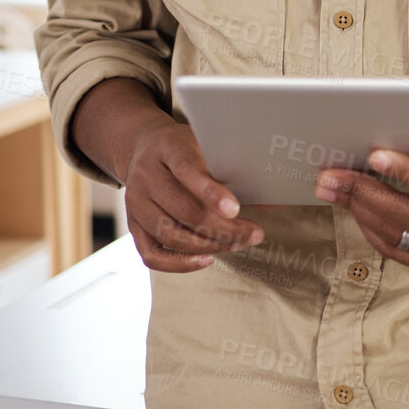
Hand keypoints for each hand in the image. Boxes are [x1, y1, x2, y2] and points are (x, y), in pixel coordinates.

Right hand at [122, 122, 264, 272]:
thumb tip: (276, 200)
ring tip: (238, 244)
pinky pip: (152, 255)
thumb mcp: (207, 145)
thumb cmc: (185, 148)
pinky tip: (208, 258)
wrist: (143, 148)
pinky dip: (180, 263)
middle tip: (254, 234)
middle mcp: (145, 176)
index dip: (212, 192)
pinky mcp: (132, 226)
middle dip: (223, 228)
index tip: (236, 209)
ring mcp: (135, 203)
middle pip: (183, 210)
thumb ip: (235, 169)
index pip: (187, 169)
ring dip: (209, 245)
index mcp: (167, 148)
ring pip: (170, 234)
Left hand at [314, 125, 408, 271]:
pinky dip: (368, 226)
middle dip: (363, 191)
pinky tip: (352, 204)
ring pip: (392, 233)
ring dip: (357, 208)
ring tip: (330, 186)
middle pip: (405, 214)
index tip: (374, 155)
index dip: (406, 170)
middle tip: (329, 175)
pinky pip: (393, 247)